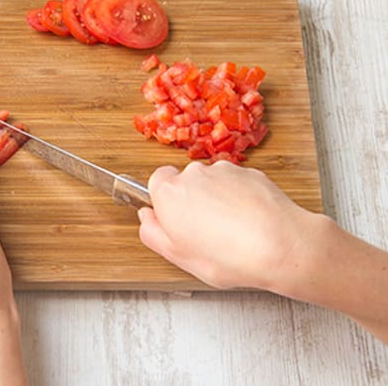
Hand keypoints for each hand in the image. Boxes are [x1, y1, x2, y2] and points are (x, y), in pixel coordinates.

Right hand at [138, 161, 323, 289]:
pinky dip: (239, 199)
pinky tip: (249, 223)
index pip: (156, 182)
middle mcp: (195, 174)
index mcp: (170, 192)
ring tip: (231, 231)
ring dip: (216, 200)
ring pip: (212, 183)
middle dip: (192, 202)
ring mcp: (225, 171)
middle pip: (185, 182)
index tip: (174, 220)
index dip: (165, 202)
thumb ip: (153, 233)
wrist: (281, 246)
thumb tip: (147, 219)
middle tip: (204, 233)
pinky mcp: (251, 173)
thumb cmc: (229, 256)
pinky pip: (237, 185)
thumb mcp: (178, 256)